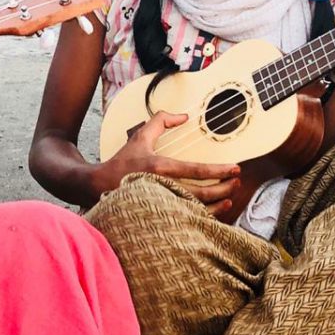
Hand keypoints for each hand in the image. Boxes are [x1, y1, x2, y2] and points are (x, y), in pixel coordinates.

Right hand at [96, 111, 239, 214]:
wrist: (97, 187)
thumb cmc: (121, 163)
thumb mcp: (139, 136)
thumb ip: (160, 121)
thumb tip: (184, 116)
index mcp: (159, 167)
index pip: (195, 170)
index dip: (219, 170)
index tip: (235, 168)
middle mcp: (162, 187)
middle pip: (201, 193)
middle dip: (224, 188)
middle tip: (237, 182)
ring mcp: (161, 204)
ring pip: (196, 209)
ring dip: (218, 205)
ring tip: (230, 197)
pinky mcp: (160, 216)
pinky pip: (187, 219)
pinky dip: (204, 216)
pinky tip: (214, 210)